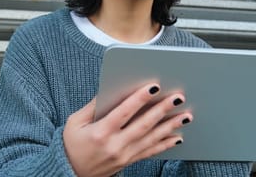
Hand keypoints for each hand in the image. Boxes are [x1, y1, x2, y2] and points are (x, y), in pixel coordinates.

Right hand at [62, 84, 192, 176]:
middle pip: (143, 125)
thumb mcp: (74, 123)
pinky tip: (177, 136)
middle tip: (178, 97)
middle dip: (162, 110)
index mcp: (100, 132)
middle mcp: (115, 145)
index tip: (154, 86)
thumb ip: (92, 106)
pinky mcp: (128, 162)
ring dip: (170, 126)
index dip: (140, 99)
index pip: (123, 112)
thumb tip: (108, 89)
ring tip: (186, 115)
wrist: (69, 173)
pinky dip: (165, 144)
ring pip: (151, 138)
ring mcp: (124, 155)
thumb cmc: (70, 145)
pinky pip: (150, 152)